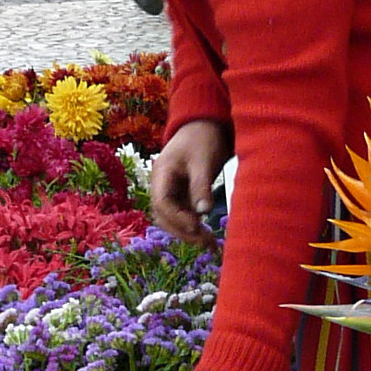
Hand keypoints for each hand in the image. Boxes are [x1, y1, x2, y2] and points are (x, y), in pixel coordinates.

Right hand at [151, 119, 230, 244]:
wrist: (204, 126)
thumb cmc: (202, 139)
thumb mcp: (203, 161)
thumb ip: (201, 186)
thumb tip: (203, 212)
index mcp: (161, 174)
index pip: (162, 203)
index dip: (177, 218)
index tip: (197, 226)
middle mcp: (162, 185)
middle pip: (164, 215)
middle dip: (183, 231)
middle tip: (206, 242)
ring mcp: (171, 191)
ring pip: (172, 219)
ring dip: (188, 232)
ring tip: (209, 244)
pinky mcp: (182, 195)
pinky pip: (183, 215)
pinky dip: (194, 227)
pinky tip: (208, 236)